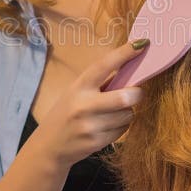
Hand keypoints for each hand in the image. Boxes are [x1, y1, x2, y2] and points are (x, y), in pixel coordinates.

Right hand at [33, 39, 149, 168]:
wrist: (48, 147)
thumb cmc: (65, 114)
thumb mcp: (75, 93)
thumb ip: (98, 83)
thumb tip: (129, 70)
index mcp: (79, 86)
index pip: (104, 65)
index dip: (124, 53)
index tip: (142, 44)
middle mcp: (84, 105)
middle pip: (124, 97)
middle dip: (136, 94)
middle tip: (135, 92)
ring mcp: (90, 126)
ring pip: (127, 114)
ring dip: (127, 112)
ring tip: (114, 113)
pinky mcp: (96, 143)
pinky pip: (123, 130)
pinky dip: (121, 126)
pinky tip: (107, 126)